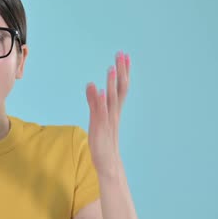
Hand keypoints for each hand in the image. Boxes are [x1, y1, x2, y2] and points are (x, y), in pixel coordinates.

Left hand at [85, 51, 130, 176]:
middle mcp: (114, 113)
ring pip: (112, 99)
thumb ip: (94, 102)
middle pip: (120, 89)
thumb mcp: (97, 117)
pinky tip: (102, 92)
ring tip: (111, 68)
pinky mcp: (101, 129)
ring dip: (112, 84)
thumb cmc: (103, 141)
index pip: (121, 87)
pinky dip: (102, 102)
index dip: (123, 71)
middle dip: (121, 71)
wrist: (107, 164)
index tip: (125, 55)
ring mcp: (108, 121)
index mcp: (114, 110)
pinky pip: (102, 114)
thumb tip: (92, 86)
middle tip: (121, 54)